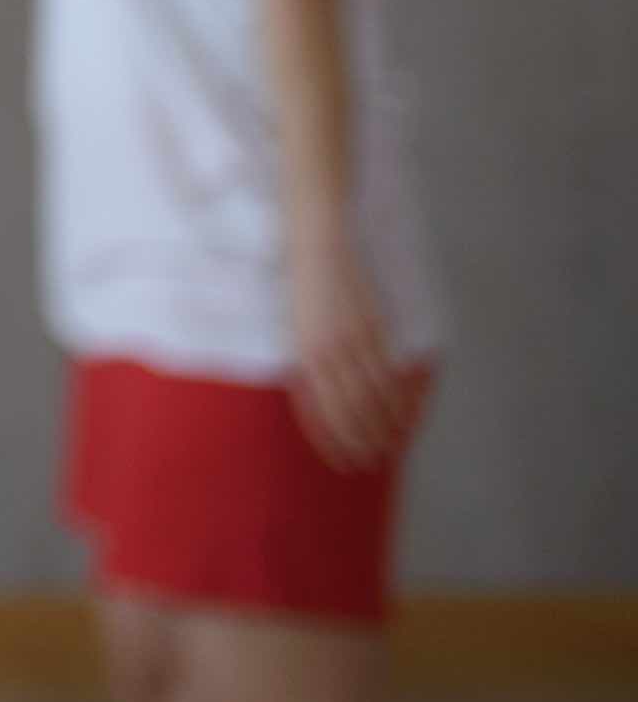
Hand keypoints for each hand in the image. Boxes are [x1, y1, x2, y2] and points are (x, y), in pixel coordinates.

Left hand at [286, 229, 411, 467]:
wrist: (317, 237)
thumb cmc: (300, 279)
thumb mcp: (295, 322)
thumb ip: (309, 355)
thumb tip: (321, 388)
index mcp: (300, 351)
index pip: (315, 407)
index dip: (328, 437)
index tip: (339, 459)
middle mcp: (326, 350)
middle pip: (346, 408)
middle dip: (357, 439)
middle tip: (369, 464)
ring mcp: (352, 339)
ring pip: (371, 395)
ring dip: (382, 425)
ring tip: (390, 448)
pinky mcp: (374, 327)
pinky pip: (389, 371)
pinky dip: (398, 397)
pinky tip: (405, 414)